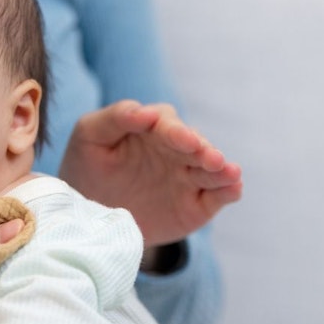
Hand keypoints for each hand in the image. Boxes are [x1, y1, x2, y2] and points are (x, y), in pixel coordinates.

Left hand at [58, 100, 242, 248]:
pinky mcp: (196, 204)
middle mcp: (177, 150)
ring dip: (222, 169)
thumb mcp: (89, 137)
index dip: (175, 132)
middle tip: (209, 157)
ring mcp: (189, 176)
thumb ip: (114, 118)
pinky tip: (233, 189)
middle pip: (196, 146)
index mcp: (153, 128)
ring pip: (211, 170)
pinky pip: (217, 196)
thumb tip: (145, 113)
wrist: (91, 211)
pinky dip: (228, 192)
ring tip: (228, 171)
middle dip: (203, 149)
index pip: (168, 125)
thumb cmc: (89, 165)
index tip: (181, 138)